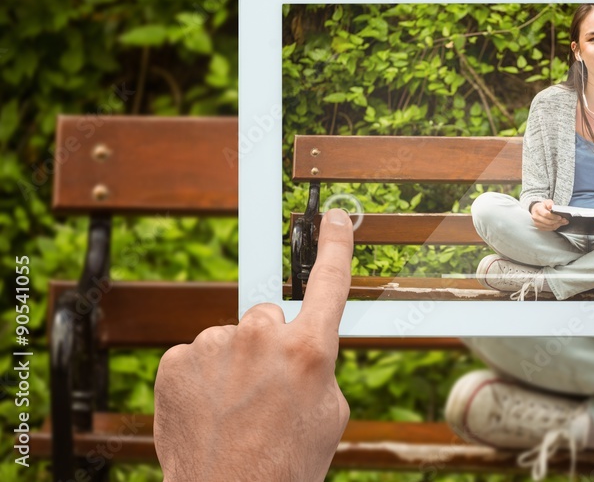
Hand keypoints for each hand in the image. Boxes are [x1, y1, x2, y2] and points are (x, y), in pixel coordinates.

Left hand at [154, 209, 353, 481]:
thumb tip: (300, 349)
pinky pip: (197, 356)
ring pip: (232, 341)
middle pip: (270, 319)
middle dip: (270, 347)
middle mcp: (260, 336)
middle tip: (266, 394)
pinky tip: (208, 413)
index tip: (335, 217)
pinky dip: (201, 380)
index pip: (329, 282)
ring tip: (235, 414)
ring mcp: (213, 345)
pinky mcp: (175, 361)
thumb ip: (318, 367)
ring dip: (234, 366)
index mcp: (308, 349)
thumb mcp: (330, 415)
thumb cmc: (286, 466)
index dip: (336, 245)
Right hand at [530, 199, 567, 230]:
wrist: (537, 210)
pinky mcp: (539, 227)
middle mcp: (536, 217)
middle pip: (548, 222)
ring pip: (549, 226)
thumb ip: (550, 203)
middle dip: (557, 221)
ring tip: (562, 222)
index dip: (554, 216)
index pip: (546, 214)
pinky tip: (558, 224)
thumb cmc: (543, 206)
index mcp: (538, 209)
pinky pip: (548, 229)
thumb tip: (551, 206)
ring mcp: (537, 223)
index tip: (560, 217)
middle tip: (564, 220)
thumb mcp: (547, 202)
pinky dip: (554, 227)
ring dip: (557, 225)